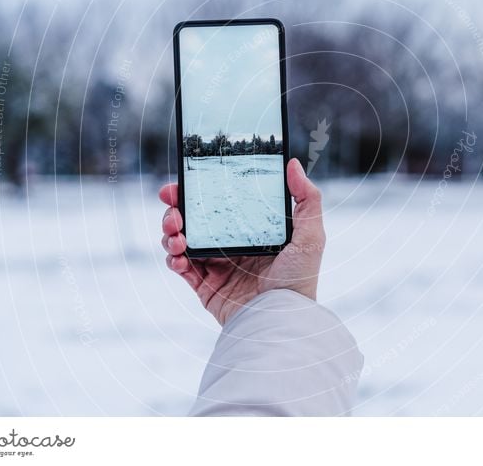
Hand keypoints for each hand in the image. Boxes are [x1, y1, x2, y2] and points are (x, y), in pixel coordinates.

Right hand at [159, 158, 325, 324]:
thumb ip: (307, 198)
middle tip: (171, 201)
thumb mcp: (311, 235)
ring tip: (176, 233)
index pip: (222, 203)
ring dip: (171, 232)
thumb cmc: (299, 279)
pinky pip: (181, 268)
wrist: (281, 320)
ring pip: (181, 241)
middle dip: (177, 207)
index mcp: (252, 230)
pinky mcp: (205, 287)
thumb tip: (293, 163)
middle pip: (194, 219)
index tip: (187, 178)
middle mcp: (232, 245)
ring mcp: (217, 267)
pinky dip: (174, 260)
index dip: (202, 189)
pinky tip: (178, 256)